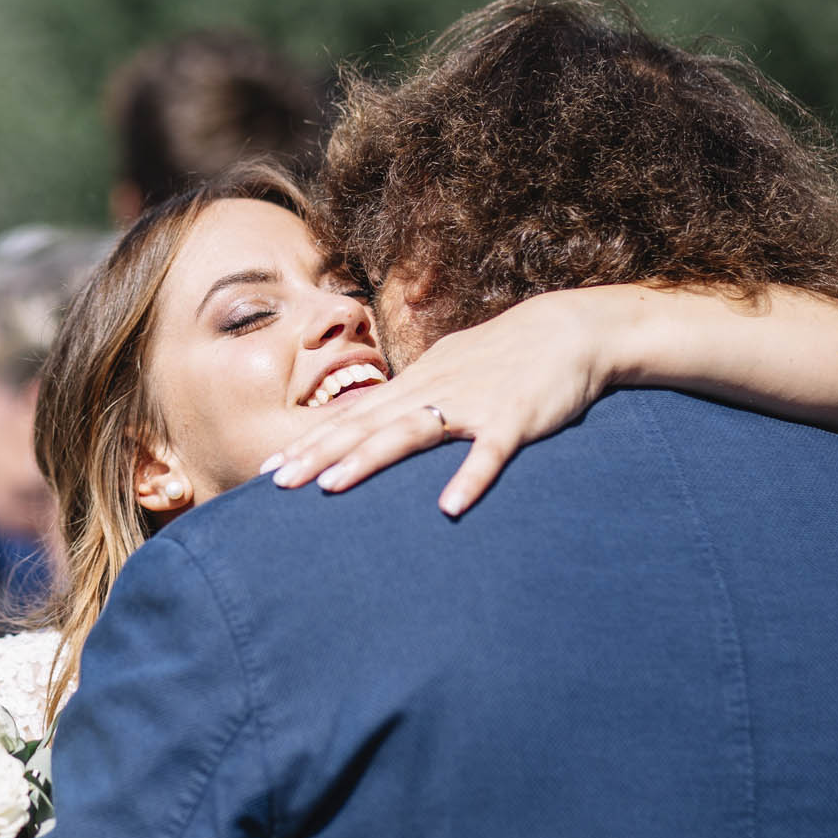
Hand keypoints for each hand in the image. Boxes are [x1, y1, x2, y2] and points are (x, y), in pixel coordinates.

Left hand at [263, 290, 621, 515]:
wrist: (568, 329)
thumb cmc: (505, 356)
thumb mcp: (449, 371)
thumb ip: (413, 399)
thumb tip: (373, 422)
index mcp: (417, 385)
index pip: (352, 417)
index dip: (310, 442)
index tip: (270, 469)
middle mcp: (433, 391)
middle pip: (365, 425)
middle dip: (318, 453)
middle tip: (277, 483)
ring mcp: (471, 404)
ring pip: (410, 433)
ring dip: (369, 460)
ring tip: (331, 488)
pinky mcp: (513, 419)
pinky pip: (488, 452)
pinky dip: (469, 477)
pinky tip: (449, 508)